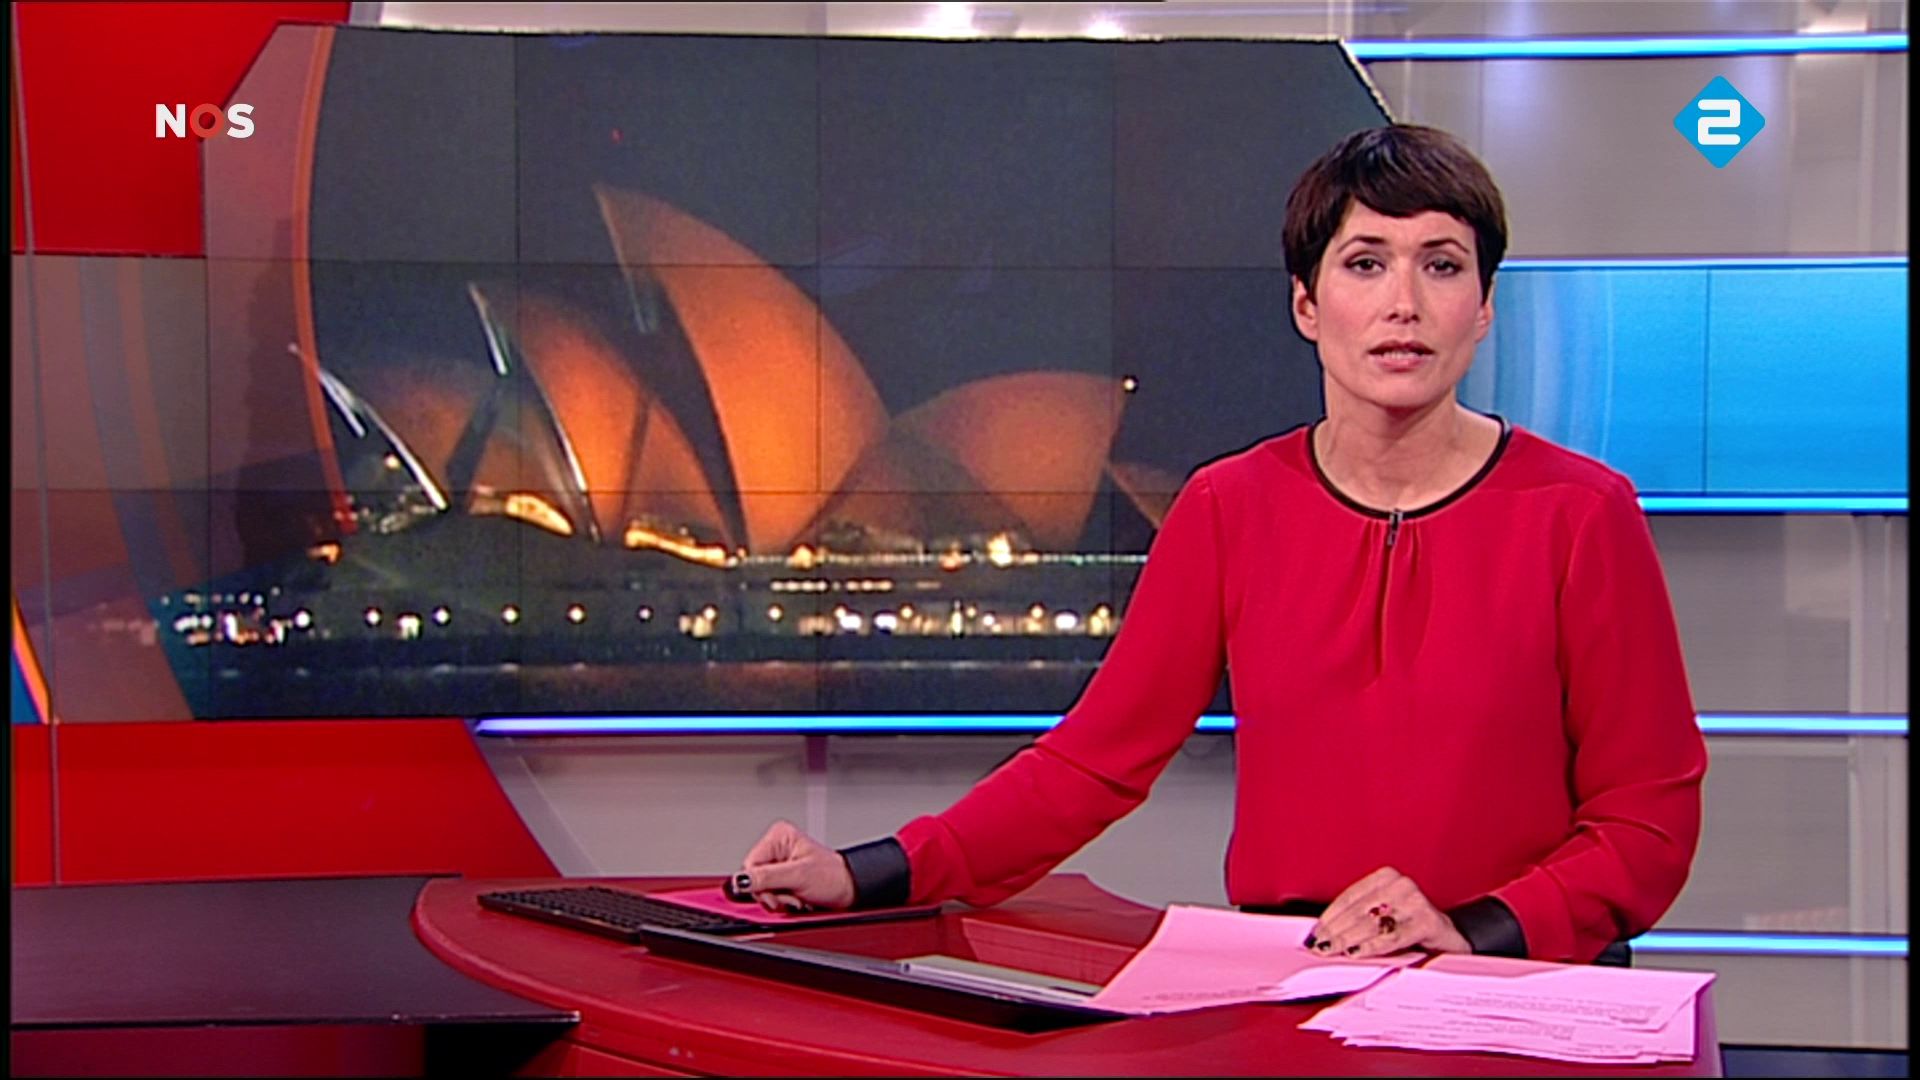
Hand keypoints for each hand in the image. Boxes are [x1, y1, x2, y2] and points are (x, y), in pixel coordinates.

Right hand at [735, 819, 856, 913]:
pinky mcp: (780, 879)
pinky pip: (768, 895)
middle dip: (771, 893)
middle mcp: (776, 848)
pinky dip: (781, 902)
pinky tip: (795, 899)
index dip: (758, 884)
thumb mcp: (799, 876)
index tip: (775, 894)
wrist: (847, 891)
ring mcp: (777, 864)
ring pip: (760, 889)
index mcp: (779, 836)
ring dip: (777, 900)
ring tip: (796, 897)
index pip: (750, 864)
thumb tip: (741, 880)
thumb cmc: (833, 876)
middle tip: (790, 896)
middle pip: (753, 879)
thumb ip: (768, 877)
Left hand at [1305, 866, 1470, 958]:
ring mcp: (1416, 901)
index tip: (1315, 931)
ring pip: (1373, 922)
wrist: (1449, 941)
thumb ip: (1358, 917)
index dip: (1330, 916)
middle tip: (1320, 945)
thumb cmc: (1410, 928)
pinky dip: (1372, 945)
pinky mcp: (1428, 920)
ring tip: (1334, 950)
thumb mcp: (1383, 915)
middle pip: (1359, 910)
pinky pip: (1393, 935)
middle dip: (1336, 930)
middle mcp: (1402, 884)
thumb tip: (1324, 931)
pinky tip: (1357, 952)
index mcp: (1386, 877)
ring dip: (1348, 938)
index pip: (1350, 896)